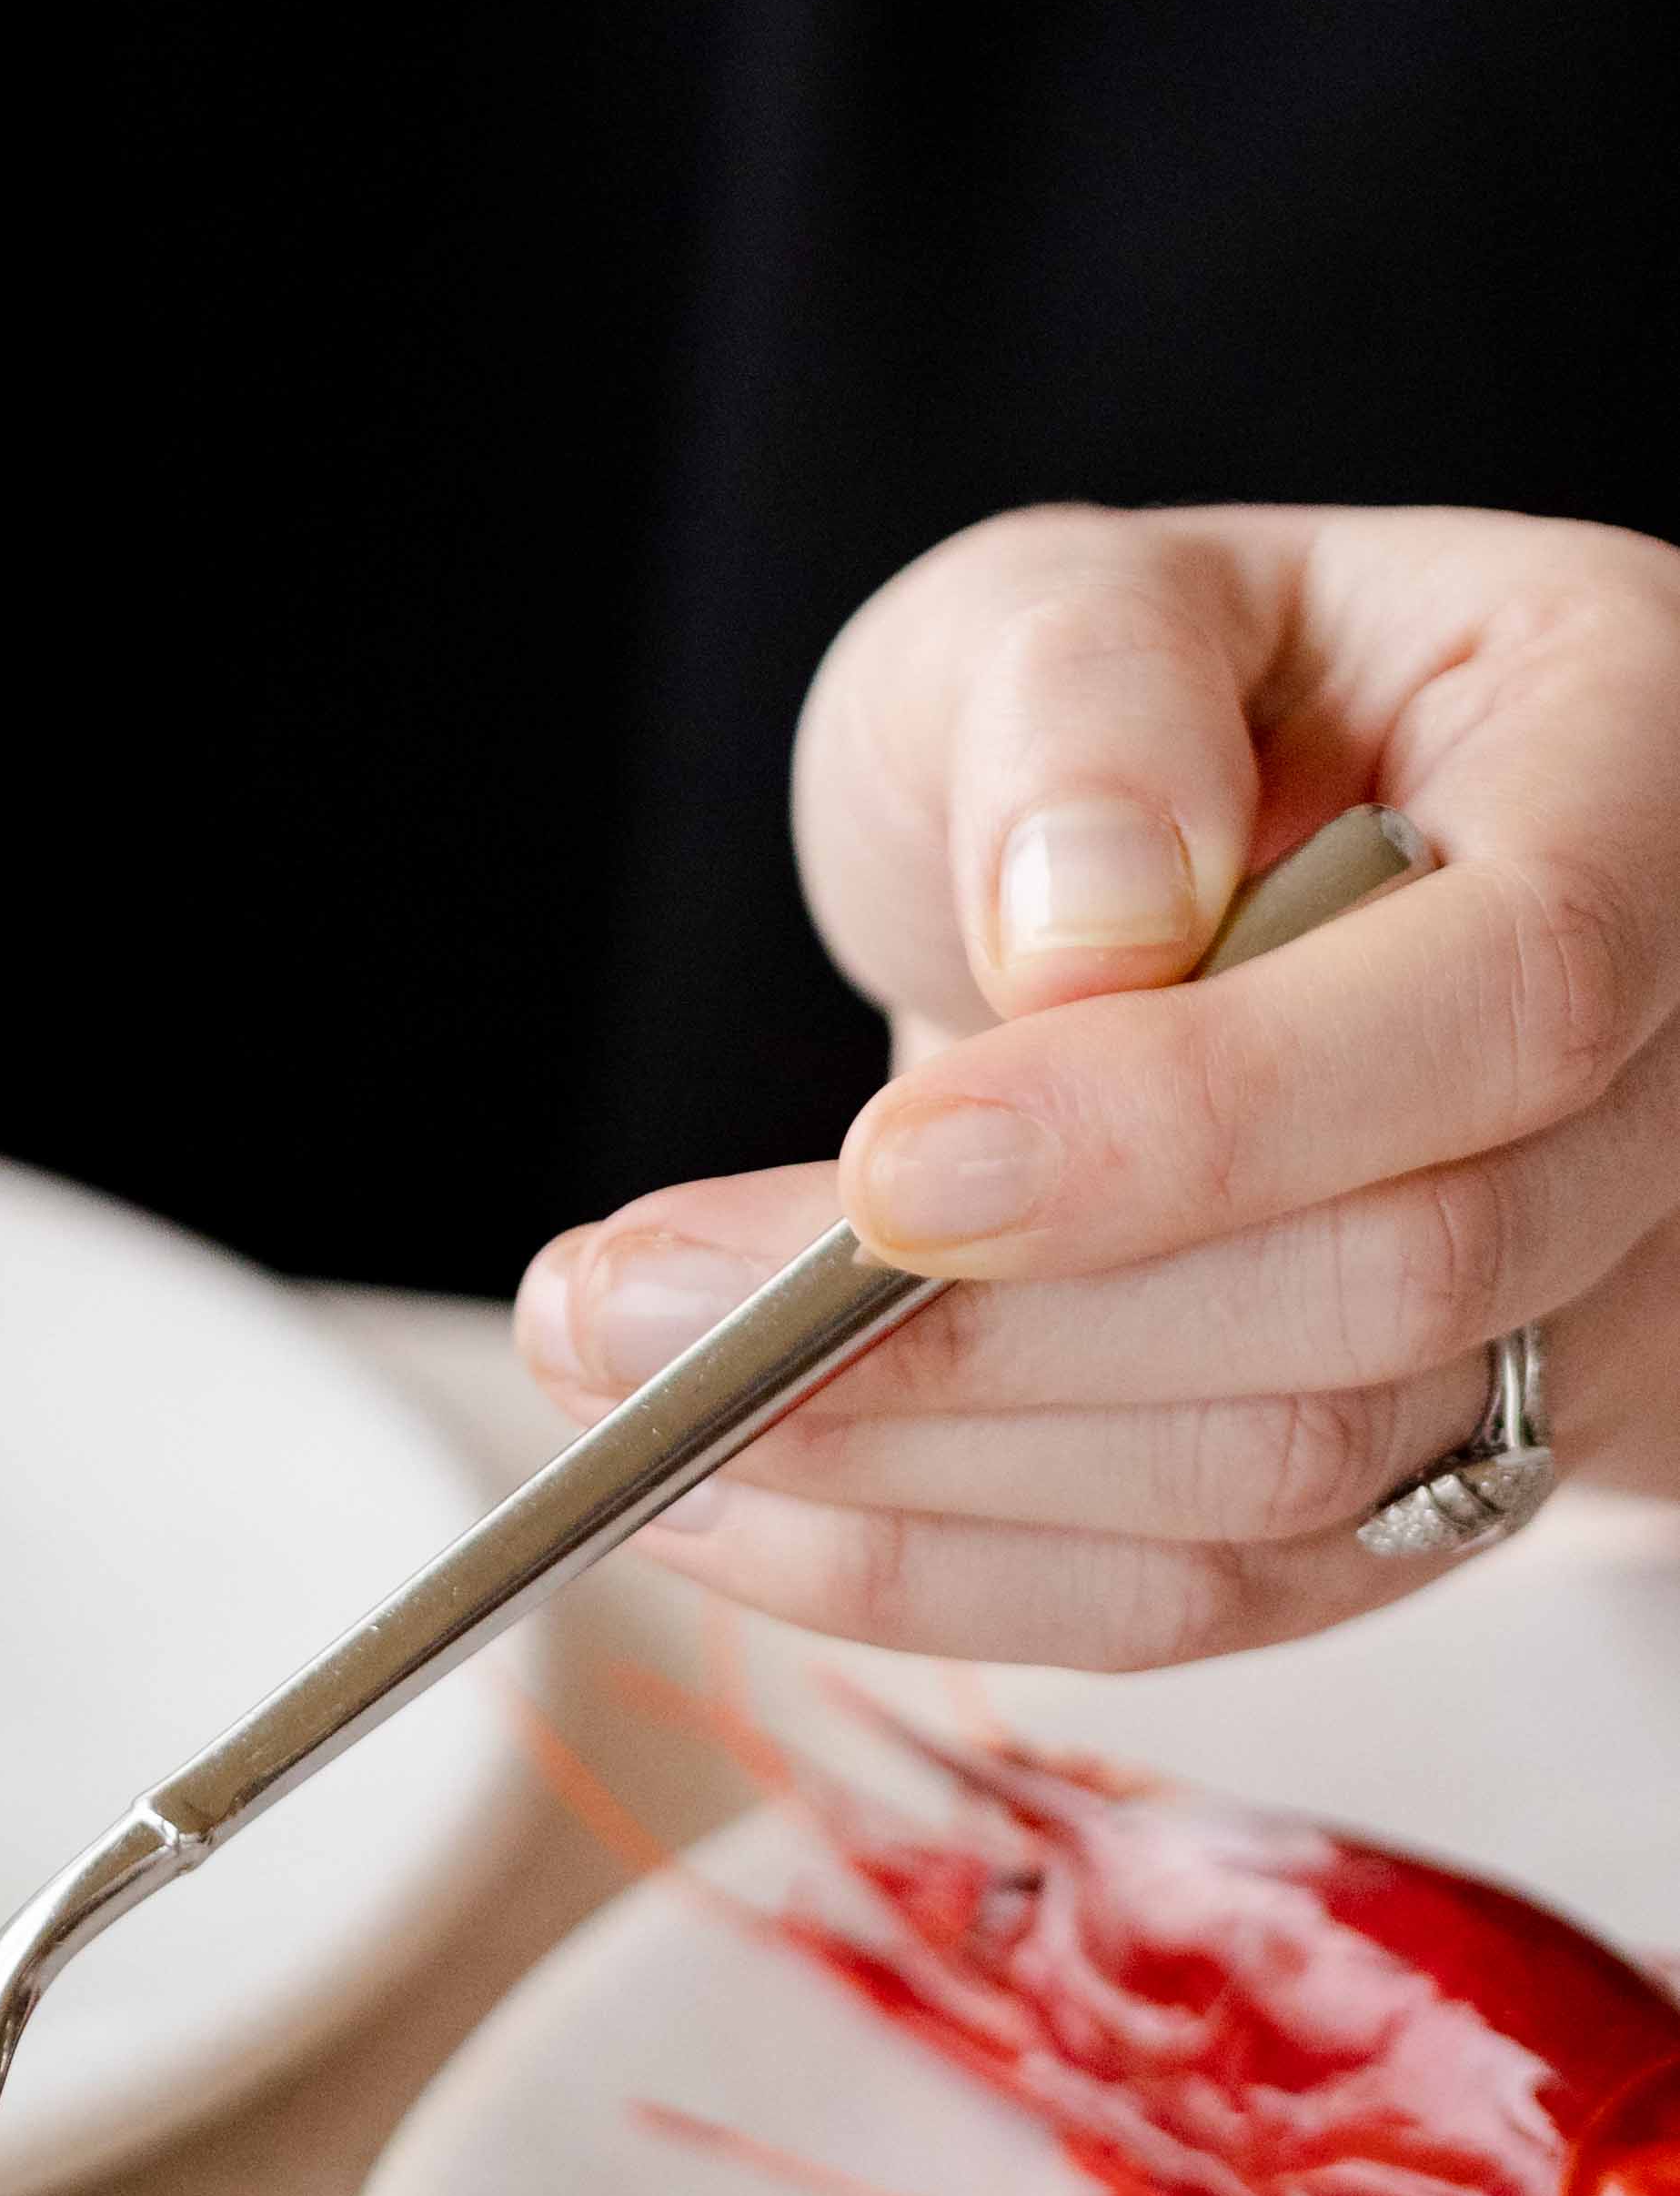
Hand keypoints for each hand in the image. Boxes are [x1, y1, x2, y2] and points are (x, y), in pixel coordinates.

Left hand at [515, 505, 1679, 1658]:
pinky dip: (949, 1569)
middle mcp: (1673, 1070)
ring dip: (920, 1470)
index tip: (889, 1166)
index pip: (1508, 997)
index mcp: (1642, 776)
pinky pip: (1221, 1590)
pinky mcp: (1439, 1466)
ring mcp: (1589, 1296)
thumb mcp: (1077, 605)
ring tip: (621, 1396)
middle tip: (623, 1304)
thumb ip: (1083, 707)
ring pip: (1295, 1475)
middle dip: (984, 1328)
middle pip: (1397, 1279)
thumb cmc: (1142, 712)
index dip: (1201, 1115)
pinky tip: (732, 1498)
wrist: (1177, 868)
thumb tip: (1082, 936)